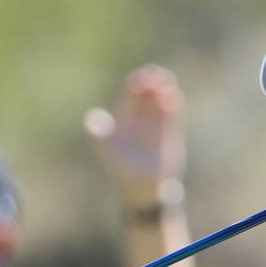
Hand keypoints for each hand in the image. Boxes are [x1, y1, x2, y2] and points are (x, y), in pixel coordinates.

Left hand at [82, 65, 185, 207]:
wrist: (142, 192)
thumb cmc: (121, 173)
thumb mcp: (108, 153)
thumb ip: (100, 136)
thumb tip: (91, 118)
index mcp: (124, 120)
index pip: (129, 96)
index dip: (134, 85)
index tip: (139, 79)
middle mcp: (141, 120)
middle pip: (146, 96)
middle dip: (151, 84)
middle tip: (155, 75)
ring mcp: (156, 127)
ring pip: (160, 104)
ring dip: (163, 92)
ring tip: (166, 82)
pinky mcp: (170, 136)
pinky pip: (173, 118)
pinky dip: (174, 107)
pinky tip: (174, 97)